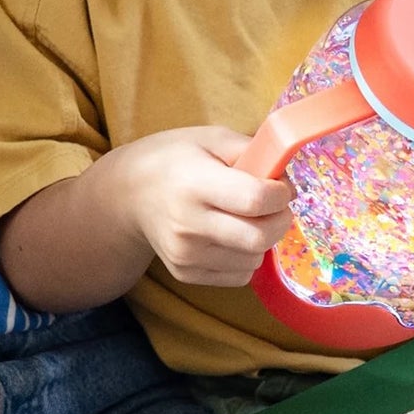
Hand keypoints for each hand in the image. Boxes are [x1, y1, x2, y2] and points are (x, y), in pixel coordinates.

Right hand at [119, 126, 291, 286]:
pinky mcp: (185, 273)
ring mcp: (185, 254)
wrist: (128, 195)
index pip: (255, 200)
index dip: (281, 194)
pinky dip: (245, 256)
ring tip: (244, 217)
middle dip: (280, 220)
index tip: (280, 186)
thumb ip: (252, 151)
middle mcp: (188, 224)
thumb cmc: (175, 160)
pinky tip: (229, 235)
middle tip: (274, 206)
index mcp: (195, 184)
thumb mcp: (210, 138)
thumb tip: (285, 176)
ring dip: (262, 238)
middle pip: (260, 238)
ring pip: (254, 259)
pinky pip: (240, 275)